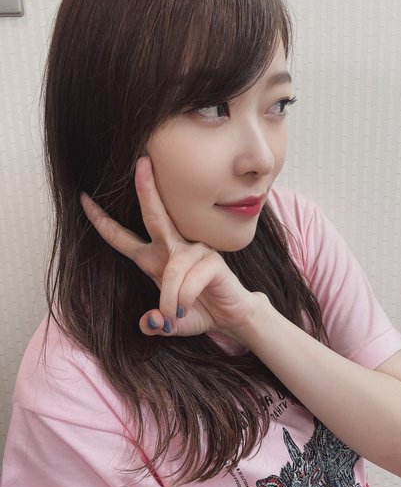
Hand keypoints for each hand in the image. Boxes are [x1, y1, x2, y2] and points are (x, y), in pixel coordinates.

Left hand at [80, 156, 257, 337]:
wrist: (231, 317)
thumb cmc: (198, 311)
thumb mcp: (169, 322)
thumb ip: (154, 322)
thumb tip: (149, 322)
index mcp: (155, 258)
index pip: (122, 237)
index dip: (101, 220)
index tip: (83, 199)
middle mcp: (173, 248)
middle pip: (155, 215)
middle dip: (146, 189)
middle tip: (140, 163)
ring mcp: (195, 250)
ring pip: (172, 269)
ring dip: (169, 297)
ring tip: (173, 314)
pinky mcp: (212, 260)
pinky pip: (189, 279)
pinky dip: (183, 299)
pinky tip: (187, 307)